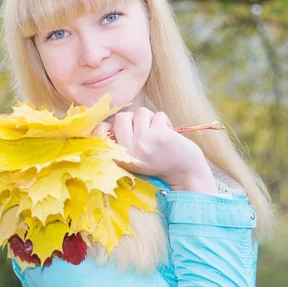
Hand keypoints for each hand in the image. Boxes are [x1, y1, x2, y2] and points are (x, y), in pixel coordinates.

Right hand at [92, 107, 216, 193]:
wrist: (186, 174)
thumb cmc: (159, 163)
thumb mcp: (133, 159)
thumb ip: (120, 142)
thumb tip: (104, 125)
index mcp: (119, 157)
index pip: (101, 132)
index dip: (104, 126)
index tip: (113, 129)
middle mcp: (127, 150)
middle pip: (122, 117)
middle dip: (134, 119)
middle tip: (145, 131)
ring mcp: (143, 142)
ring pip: (140, 112)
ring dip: (151, 119)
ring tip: (157, 134)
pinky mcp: (159, 135)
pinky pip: (158, 115)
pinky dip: (165, 122)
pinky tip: (168, 135)